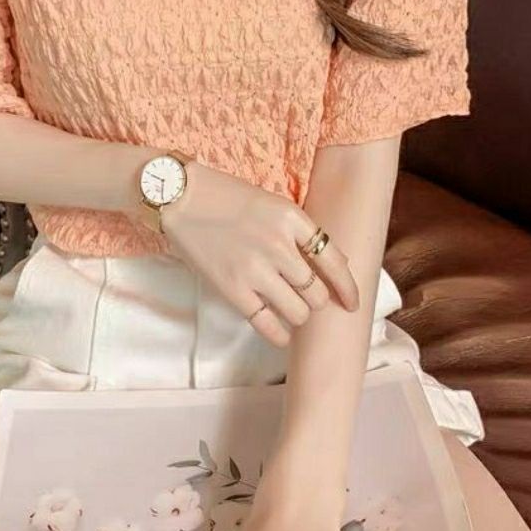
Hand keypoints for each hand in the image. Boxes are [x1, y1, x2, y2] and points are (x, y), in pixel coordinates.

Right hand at [153, 161, 359, 346]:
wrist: (178, 197)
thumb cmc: (224, 197)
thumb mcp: (271, 204)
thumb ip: (297, 233)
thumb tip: (325, 268)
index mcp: (292, 219)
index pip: (334, 261)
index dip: (348, 287)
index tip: (351, 302)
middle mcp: (279, 245)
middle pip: (317, 292)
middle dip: (316, 299)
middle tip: (305, 298)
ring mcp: (256, 269)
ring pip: (299, 312)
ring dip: (298, 314)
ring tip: (287, 307)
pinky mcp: (233, 289)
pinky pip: (269, 325)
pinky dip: (279, 333)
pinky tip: (278, 330)